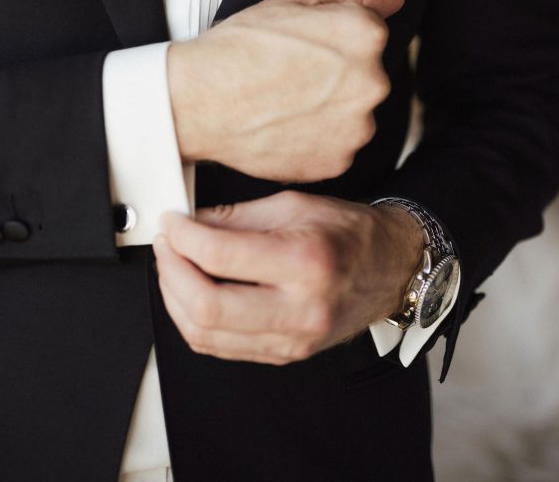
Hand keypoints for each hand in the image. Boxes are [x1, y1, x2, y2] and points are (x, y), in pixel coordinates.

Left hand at [154, 191, 423, 365]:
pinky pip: (222, 347)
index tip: (171, 222)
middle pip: (207, 307)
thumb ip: (235, 217)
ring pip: (207, 335)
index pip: (220, 255)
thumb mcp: (293, 205)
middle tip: (166, 245)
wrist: (391, 268)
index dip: (182, 237)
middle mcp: (301, 308)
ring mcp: (293, 339)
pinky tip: (191, 294)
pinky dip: (195, 321)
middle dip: (171, 271)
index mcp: (305, 261)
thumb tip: (189, 223)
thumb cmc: (349, 233)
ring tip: (174, 267)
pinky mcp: (286, 353)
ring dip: (176, 299)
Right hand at [167, 0, 403, 181]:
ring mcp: (358, 126)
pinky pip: (337, 146)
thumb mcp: (293, 0)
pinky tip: (285, 125)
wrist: (200, 101)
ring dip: (329, 108)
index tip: (303, 45)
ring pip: (353, 113)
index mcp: (365, 34)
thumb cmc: (239, 48)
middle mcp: (373, 82)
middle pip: (366, 74)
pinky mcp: (339, 161)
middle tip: (291, 74)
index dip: (332, 36)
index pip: (369, 31)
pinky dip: (317, 139)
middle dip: (337, 74)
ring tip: (285, 102)